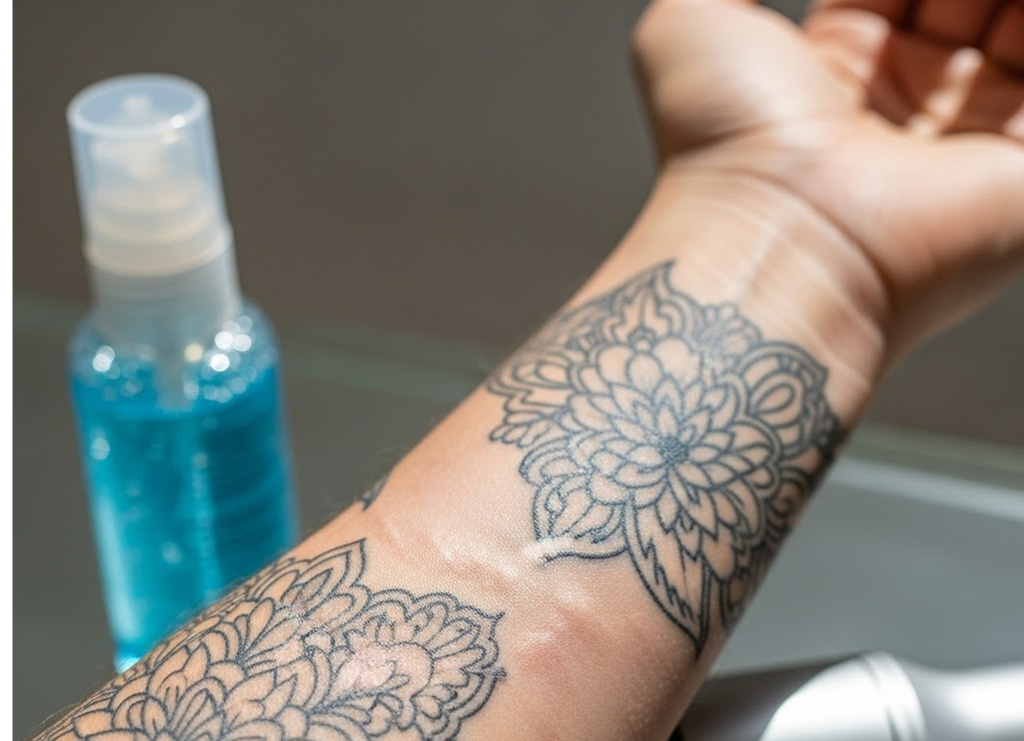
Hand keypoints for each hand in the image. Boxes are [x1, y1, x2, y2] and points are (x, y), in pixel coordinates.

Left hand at [632, 0, 1023, 352]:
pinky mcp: (1021, 169)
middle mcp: (900, 108)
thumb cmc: (722, 146)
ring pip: (1015, 32)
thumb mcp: (691, 19)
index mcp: (831, 73)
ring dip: (1004, 0)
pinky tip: (1015, 5)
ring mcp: (964, 139)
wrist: (773, 237)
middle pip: (963, 5)